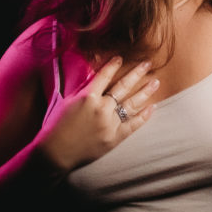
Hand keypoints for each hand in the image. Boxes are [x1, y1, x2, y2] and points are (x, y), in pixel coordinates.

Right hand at [35, 57, 157, 170]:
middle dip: (137, 73)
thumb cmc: (56, 126)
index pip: (104, 76)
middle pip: (123, 86)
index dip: (113, 65)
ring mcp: (109, 123)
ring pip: (131, 104)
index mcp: (87, 97)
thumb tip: (93, 74)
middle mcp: (101, 108)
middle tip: (148, 64)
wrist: (55, 153)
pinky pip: (133, 125)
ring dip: (145, 92)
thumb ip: (82, 88)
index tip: (120, 58)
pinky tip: (153, 107)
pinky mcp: (114, 138)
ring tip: (156, 82)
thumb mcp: (66, 101)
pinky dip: (143, 116)